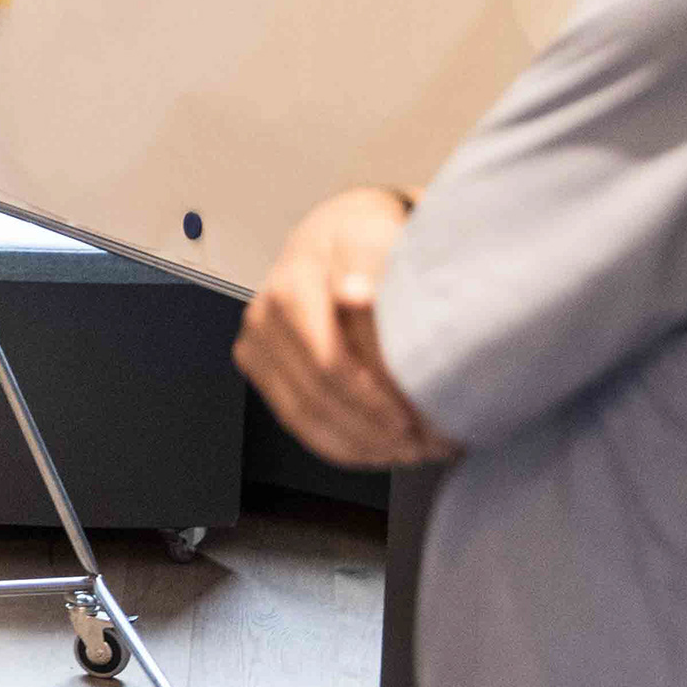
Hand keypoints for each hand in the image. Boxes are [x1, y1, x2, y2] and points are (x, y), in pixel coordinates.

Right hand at [235, 187, 454, 468]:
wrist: (336, 235)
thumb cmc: (366, 240)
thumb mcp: (379, 239)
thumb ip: (371, 265)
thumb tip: (354, 294)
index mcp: (296, 280)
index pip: (333, 358)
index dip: (379, 397)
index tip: (426, 420)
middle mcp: (266, 310)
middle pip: (319, 390)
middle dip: (377, 427)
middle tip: (431, 444)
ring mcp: (256, 339)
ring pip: (306, 413)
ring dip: (363, 443)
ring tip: (414, 451)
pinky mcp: (255, 363)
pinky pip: (296, 420)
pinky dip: (342, 444)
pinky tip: (380, 448)